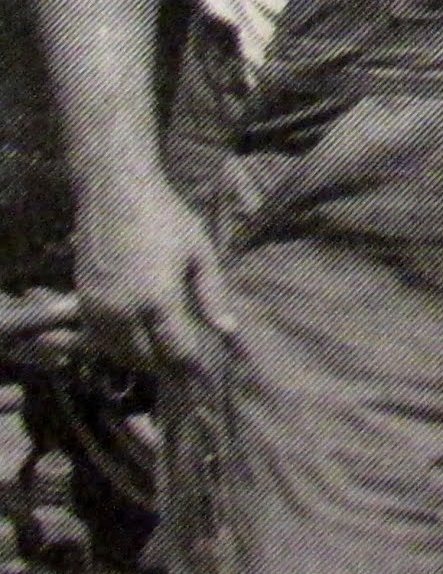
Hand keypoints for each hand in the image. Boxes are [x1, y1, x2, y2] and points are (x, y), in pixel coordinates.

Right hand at [73, 175, 236, 376]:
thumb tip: (228, 330)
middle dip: (168, 365)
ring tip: (165, 349)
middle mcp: (123, 312)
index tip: (206, 380)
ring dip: (142, 358)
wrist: (115, 194)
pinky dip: (119, 345)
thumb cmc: (166, 217)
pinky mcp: (82, 303)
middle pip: (145, 360)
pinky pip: (100, 341)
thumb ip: (211, 294)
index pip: (176, 352)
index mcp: (158, 300)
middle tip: (187, 364)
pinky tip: (138, 334)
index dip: (193, 369)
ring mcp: (97, 309)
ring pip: (119, 354)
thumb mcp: (199, 251)